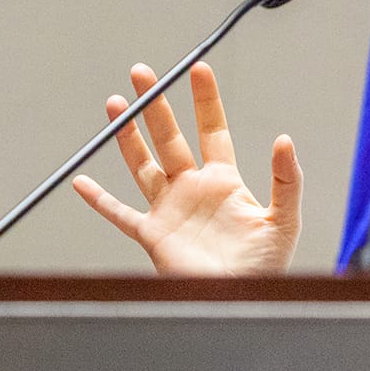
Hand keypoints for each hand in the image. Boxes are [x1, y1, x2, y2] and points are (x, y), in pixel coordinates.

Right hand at [73, 61, 300, 274]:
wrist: (241, 301)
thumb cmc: (265, 267)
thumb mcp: (284, 218)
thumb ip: (286, 178)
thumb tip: (284, 139)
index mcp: (224, 183)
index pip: (212, 130)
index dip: (206, 100)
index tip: (198, 69)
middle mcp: (193, 190)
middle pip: (169, 138)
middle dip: (154, 104)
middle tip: (141, 73)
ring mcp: (170, 211)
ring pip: (142, 165)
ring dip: (127, 136)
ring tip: (115, 104)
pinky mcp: (153, 235)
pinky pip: (120, 214)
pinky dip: (100, 200)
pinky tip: (82, 182)